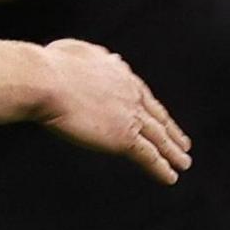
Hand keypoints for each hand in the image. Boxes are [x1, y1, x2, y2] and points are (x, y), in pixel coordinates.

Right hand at [35, 39, 191, 183]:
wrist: (46, 81)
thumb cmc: (52, 65)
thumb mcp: (80, 52)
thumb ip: (99, 58)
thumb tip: (115, 60)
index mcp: (119, 74)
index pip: (142, 94)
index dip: (152, 108)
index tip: (160, 116)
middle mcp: (130, 94)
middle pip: (156, 116)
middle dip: (171, 131)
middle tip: (183, 143)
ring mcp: (129, 116)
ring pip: (158, 138)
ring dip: (173, 152)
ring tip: (183, 162)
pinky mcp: (124, 138)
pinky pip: (148, 156)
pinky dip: (161, 168)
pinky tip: (170, 177)